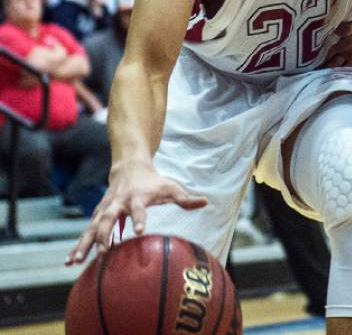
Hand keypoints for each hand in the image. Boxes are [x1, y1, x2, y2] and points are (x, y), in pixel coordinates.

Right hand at [66, 160, 207, 264]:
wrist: (129, 166)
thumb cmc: (153, 182)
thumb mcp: (170, 187)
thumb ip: (185, 197)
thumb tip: (205, 202)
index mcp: (136, 197)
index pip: (139, 208)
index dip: (140, 218)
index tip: (140, 231)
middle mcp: (118, 203)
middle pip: (108, 218)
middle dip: (104, 235)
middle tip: (103, 252)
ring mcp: (105, 209)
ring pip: (92, 227)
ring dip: (84, 244)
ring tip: (74, 262)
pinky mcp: (98, 215)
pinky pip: (87, 232)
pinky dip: (78, 245)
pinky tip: (69, 262)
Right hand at [325, 1, 351, 71]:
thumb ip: (346, 26)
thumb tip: (339, 30)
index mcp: (335, 46)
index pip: (324, 58)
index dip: (322, 63)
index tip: (323, 62)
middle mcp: (343, 55)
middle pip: (334, 69)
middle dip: (335, 68)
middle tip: (341, 58)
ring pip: (348, 72)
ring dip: (350, 70)